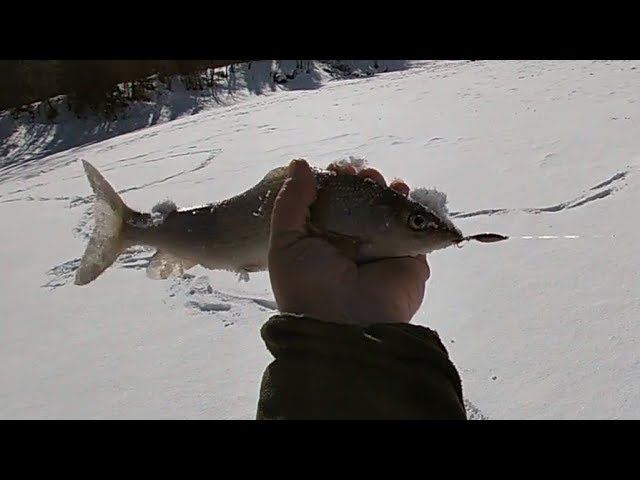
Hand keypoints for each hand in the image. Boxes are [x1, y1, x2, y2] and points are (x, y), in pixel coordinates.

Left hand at [268, 159, 429, 325]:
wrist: (345, 323)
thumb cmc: (309, 284)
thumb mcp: (286, 242)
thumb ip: (291, 202)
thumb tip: (301, 163)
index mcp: (324, 240)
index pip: (332, 202)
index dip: (336, 181)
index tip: (339, 169)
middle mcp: (353, 243)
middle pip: (363, 201)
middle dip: (364, 181)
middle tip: (362, 174)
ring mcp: (382, 249)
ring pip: (389, 209)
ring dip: (386, 189)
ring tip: (380, 181)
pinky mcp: (410, 257)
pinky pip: (414, 225)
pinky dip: (412, 205)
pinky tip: (402, 191)